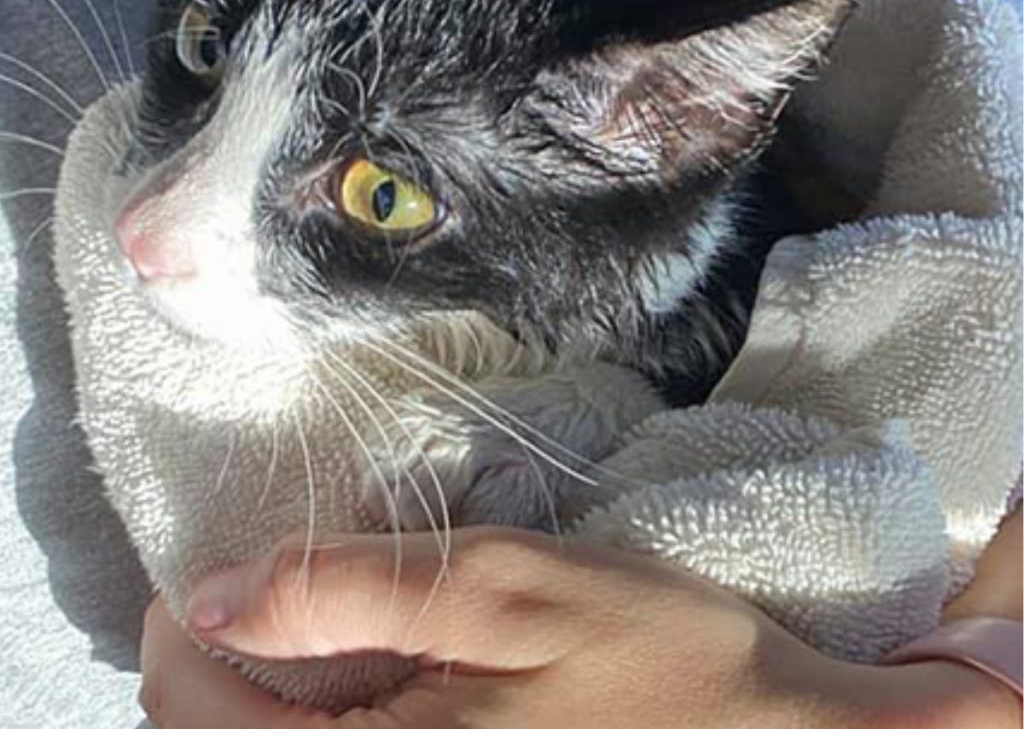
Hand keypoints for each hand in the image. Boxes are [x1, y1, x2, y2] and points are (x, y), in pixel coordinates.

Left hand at [140, 527, 1018, 728]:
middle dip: (214, 673)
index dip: (181, 634)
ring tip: (300, 632)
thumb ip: (358, 589)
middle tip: (254, 593)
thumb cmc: (660, 662)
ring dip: (264, 703)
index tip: (202, 571)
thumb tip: (218, 592)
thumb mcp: (511, 590)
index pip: (202, 720)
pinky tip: (362, 683)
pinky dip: (324, 723)